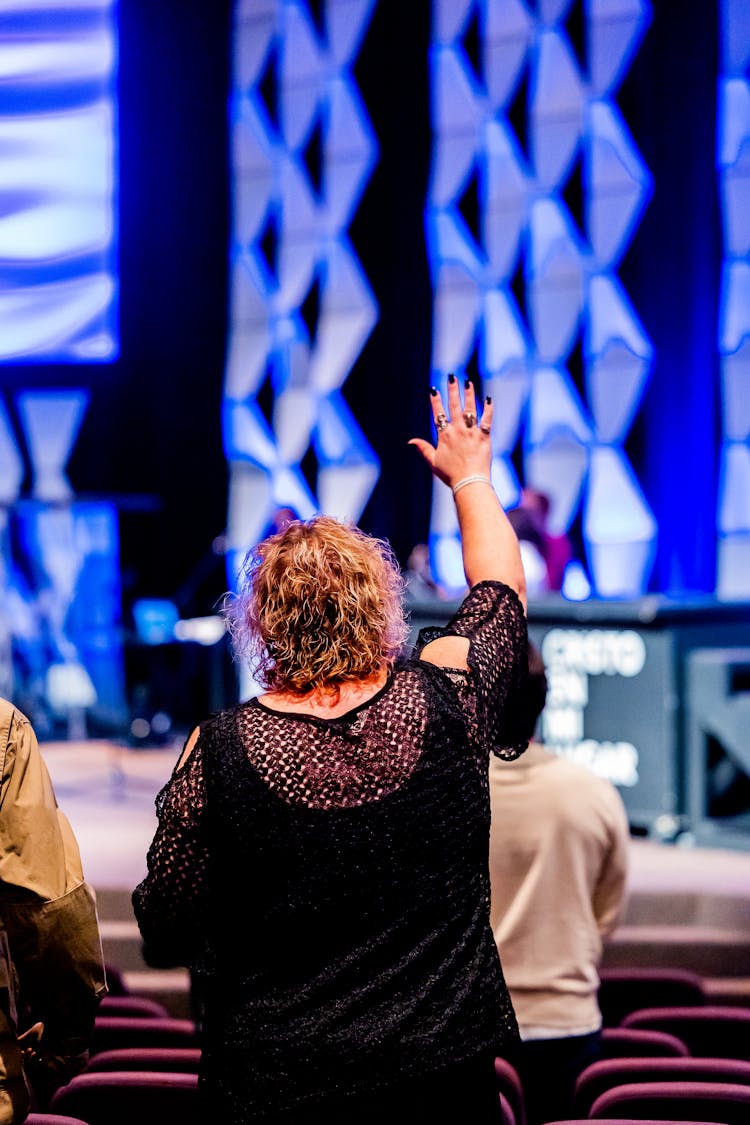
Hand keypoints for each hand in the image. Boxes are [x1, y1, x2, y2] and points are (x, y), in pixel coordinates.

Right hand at [408, 375, 492, 489]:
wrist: (469, 482)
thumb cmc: (450, 474)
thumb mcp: (433, 462)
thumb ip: (423, 449)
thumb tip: (410, 441)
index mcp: (444, 436)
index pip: (438, 414)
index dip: (435, 401)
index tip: (433, 390)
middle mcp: (458, 430)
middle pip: (455, 406)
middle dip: (453, 390)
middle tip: (452, 377)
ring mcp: (472, 432)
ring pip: (470, 409)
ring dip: (469, 394)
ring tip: (468, 382)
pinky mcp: (484, 437)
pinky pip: (487, 419)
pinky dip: (488, 408)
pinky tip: (489, 398)